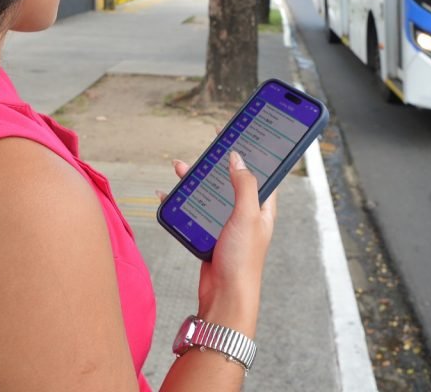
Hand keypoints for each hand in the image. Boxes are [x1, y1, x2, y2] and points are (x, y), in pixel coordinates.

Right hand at [161, 153, 275, 337]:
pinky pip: (194, 212)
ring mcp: (227, 224)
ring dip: (195, 180)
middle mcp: (246, 214)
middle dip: (218, 162)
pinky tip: (167, 195)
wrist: (225, 297)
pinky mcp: (209, 235)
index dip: (251, 152)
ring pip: (210, 193)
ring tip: (180, 166)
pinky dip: (181, 202)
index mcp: (263, 207)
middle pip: (231, 179)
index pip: (260, 171)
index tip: (239, 134)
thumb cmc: (243, 261)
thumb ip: (244, 185)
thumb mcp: (247, 216)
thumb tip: (238, 158)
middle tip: (208, 146)